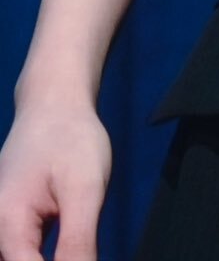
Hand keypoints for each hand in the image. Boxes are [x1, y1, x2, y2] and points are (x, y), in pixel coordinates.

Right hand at [0, 97, 110, 260]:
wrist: (55, 102)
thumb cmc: (70, 137)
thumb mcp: (84, 190)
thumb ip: (78, 243)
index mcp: (7, 225)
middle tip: (80, 245)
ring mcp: (3, 227)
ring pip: (20, 260)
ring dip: (48, 258)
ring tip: (74, 235)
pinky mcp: (13, 224)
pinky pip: (23, 253)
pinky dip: (40, 256)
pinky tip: (68, 251)